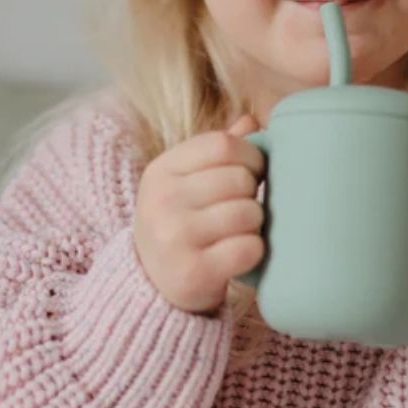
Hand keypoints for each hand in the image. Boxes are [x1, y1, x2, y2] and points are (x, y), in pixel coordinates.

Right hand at [133, 114, 265, 314]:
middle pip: (239, 179)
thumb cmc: (179, 224)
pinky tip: (238, 255)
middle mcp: (162, 201)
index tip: (253, 173)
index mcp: (161, 170)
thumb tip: (253, 120)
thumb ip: (216, 151)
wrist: (152, 286)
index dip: (250, 157)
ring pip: (248, 212)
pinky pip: (249, 248)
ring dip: (254, 224)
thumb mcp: (185, 182)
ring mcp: (175, 237)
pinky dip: (254, 251)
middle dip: (253, 193)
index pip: (223, 144)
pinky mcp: (193, 273)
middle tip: (242, 208)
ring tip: (239, 232)